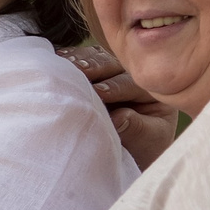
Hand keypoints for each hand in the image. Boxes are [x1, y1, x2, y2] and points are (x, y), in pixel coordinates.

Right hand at [58, 43, 178, 169]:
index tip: (100, 92)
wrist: (129, 152)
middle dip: (95, 66)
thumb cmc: (142, 149)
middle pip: (114, 64)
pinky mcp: (93, 70)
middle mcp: (132, 73)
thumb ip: (136, 128)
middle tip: (80, 69)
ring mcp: (111, 69)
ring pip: (97, 57)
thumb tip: (118, 117)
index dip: (116, 87)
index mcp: (151, 89)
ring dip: (80, 59)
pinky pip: (83, 59)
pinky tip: (58, 57)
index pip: (132, 84)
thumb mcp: (147, 141)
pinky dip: (70, 59)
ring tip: (65, 61)